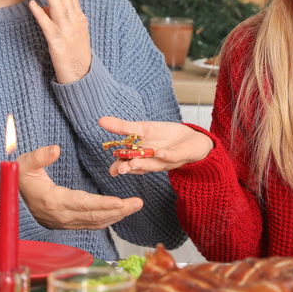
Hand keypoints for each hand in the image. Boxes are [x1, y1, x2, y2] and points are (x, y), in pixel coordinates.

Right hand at [17, 145, 142, 229]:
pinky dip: (107, 220)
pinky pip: (91, 224)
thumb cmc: (19, 179)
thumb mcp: (24, 163)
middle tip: (138, 203)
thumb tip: (55, 149)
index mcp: (53, 201)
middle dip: (119, 211)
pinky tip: (119, 213)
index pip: (82, 204)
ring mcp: (65, 222)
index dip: (102, 204)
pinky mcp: (68, 223)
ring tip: (135, 206)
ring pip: (95, 222)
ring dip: (117, 216)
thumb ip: (39, 156)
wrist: (10, 200)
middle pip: (94, 216)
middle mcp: (61, 216)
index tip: (120, 201)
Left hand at [28, 0, 91, 83]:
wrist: (83, 78)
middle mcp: (75, 22)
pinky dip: (41, 15)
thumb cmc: (75, 55)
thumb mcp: (70, 33)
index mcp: (78, 18)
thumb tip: (44, 7)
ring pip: (58, 7)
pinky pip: (48, 28)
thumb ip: (58, 18)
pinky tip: (33, 4)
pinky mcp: (59, 45)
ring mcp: (68, 33)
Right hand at [98, 116, 213, 175]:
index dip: (120, 167)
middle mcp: (153, 160)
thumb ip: (122, 127)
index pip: (128, 163)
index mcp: (142, 156)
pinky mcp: (181, 154)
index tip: (112, 170)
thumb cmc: (165, 136)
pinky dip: (167, 155)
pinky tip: (160, 153)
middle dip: (130, 167)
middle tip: (121, 169)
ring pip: (154, 164)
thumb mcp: (142, 128)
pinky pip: (173, 156)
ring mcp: (167, 159)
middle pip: (140, 166)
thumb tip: (100, 121)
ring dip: (144, 164)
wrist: (192, 139)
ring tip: (134, 163)